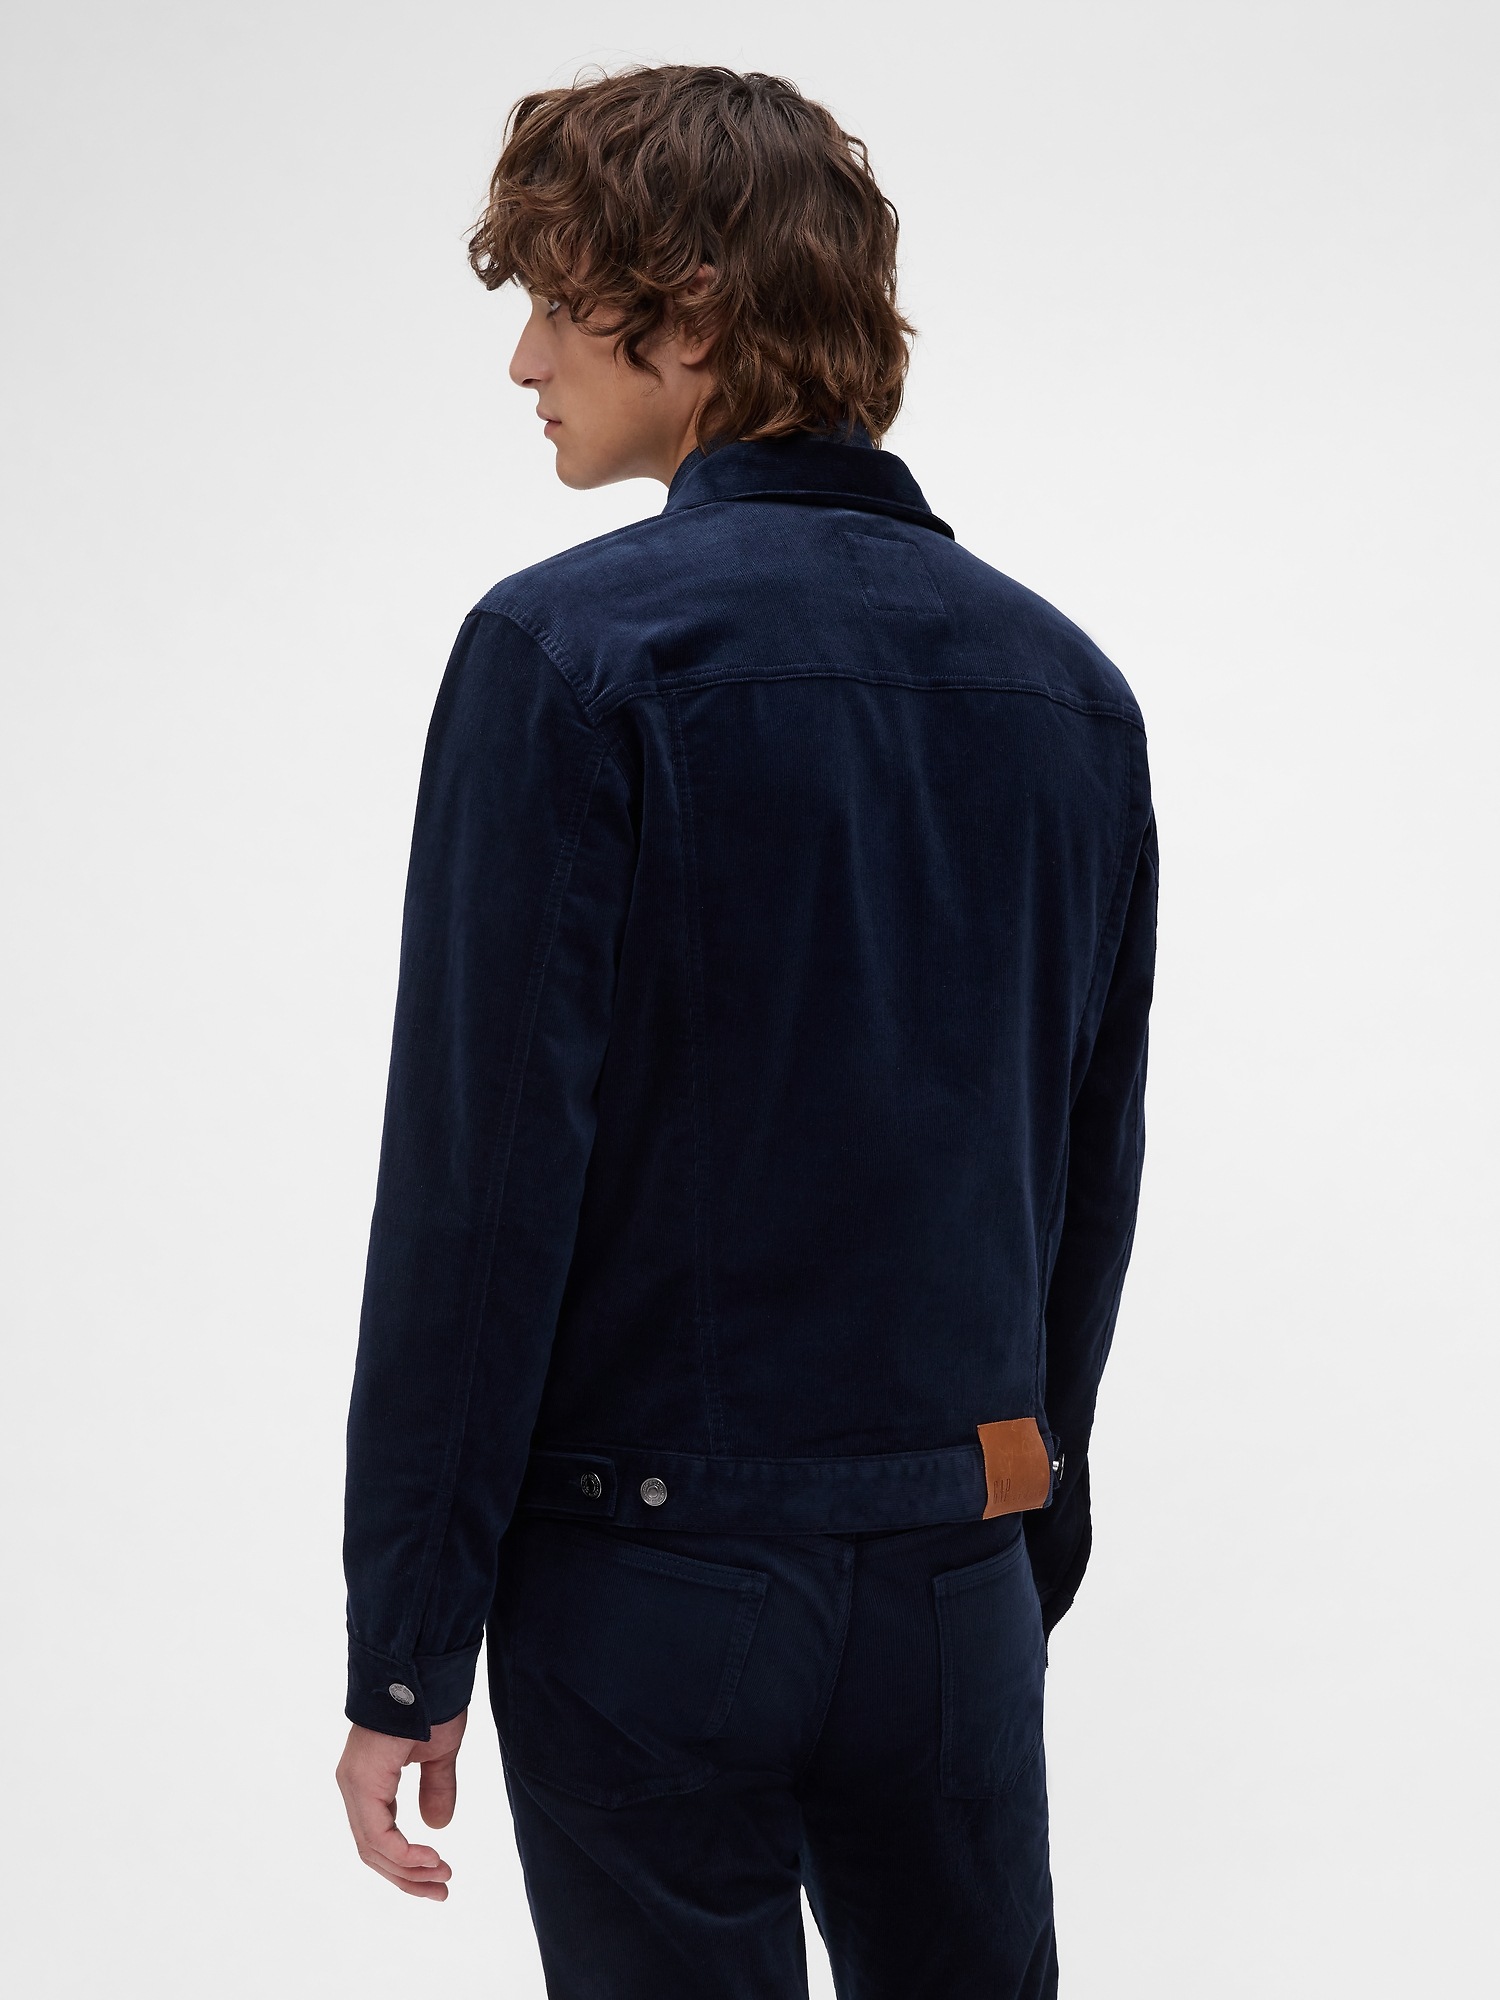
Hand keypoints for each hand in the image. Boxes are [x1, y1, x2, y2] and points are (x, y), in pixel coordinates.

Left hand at [335, 1708, 467, 1898]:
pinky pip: (376, 1832)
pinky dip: (403, 1853)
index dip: (408, 1863)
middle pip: (374, 1850)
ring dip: (408, 1870)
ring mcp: (355, 1784)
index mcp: (370, 1781)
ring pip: (373, 1847)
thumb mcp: (438, 1753)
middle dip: (409, 1876)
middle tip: (441, 1890)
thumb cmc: (430, 1702)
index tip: (441, 1874)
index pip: (381, 1837)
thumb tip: (436, 1826)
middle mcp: (355, 1786)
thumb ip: (435, 1787)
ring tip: (441, 1878)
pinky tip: (429, 1860)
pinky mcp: (361, 1781)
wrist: (422, 1666)